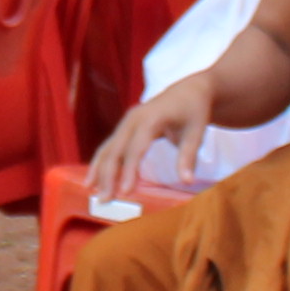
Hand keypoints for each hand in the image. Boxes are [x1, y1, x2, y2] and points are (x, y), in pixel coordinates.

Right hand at [87, 73, 216, 209]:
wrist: (189, 90)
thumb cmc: (194, 110)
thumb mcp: (196, 132)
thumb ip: (188, 156)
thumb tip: (187, 181)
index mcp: (150, 118)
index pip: (136, 148)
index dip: (129, 170)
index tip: (126, 192)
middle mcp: (133, 119)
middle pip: (116, 150)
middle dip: (108, 175)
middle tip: (106, 200)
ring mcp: (126, 122)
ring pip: (108, 148)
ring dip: (99, 170)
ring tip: (93, 193)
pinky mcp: (125, 128)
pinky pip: (109, 146)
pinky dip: (101, 163)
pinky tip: (93, 180)